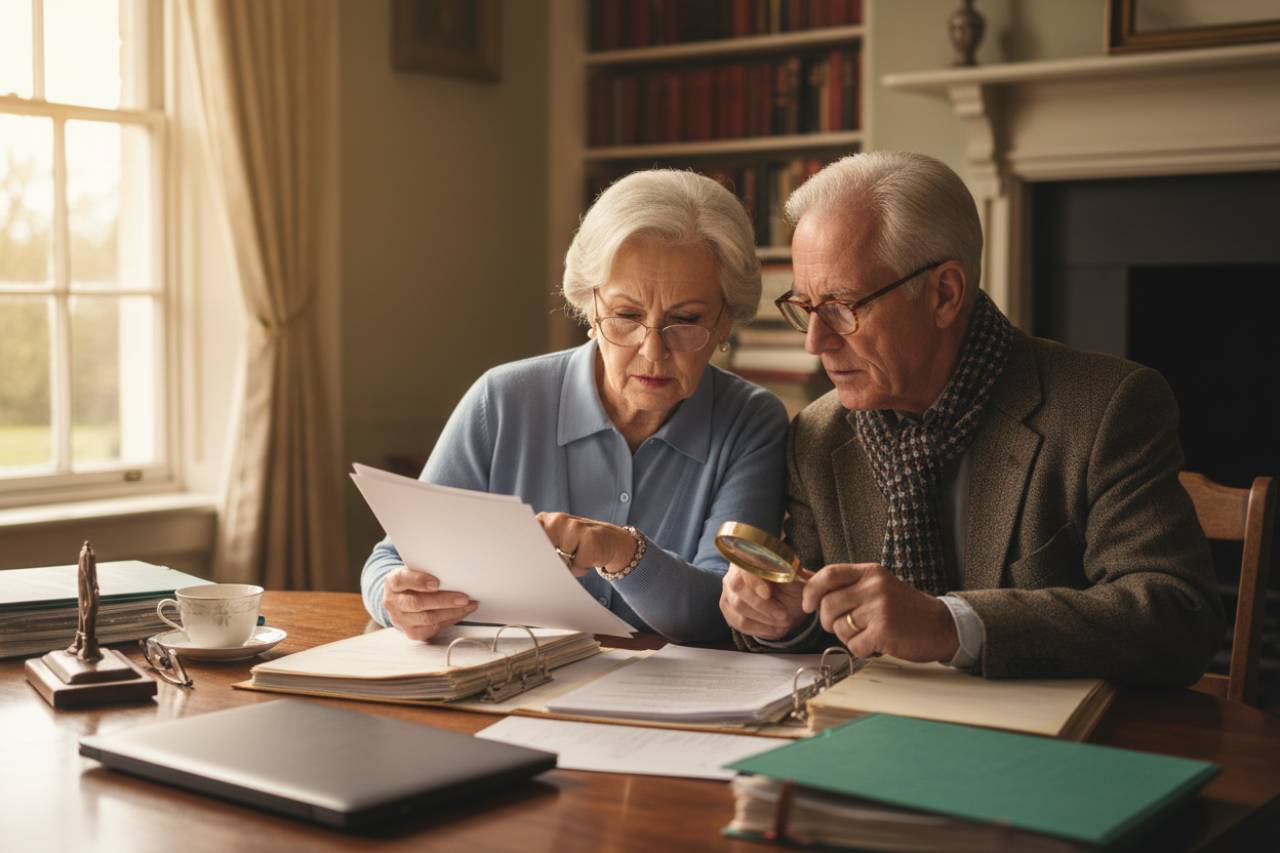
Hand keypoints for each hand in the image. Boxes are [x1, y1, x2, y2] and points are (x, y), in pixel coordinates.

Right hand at [382, 567, 477, 641]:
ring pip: (427, 619)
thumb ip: (428, 570)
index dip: (419, 581)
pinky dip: (450, 620)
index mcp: (392, 582)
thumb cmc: (414, 581)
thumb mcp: (415, 570)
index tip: (437, 583)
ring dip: (452, 612)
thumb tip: (453, 572)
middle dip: (444, 600)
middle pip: (417, 603)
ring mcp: (400, 620)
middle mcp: (393, 602)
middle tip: (464, 597)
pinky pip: (433, 629)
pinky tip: (461, 613)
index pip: (401, 580)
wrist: (402, 598)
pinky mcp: (411, 632)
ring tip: (469, 605)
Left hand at [536, 512, 636, 576]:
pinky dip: (582, 568)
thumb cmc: (577, 545)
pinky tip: (588, 557)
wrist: (609, 540)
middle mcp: (557, 520)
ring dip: (569, 567)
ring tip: (577, 556)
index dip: (526, 554)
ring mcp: (574, 527)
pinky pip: (578, 565)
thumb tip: (533, 569)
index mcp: (544, 521)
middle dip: (548, 564)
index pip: (526, 537)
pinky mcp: (590, 538)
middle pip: (542, 552)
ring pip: (562, 562)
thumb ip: (543, 551)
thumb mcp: (556, 545)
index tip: (525, 565)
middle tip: (560, 562)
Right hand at [719, 563, 806, 639]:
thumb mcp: (795, 579)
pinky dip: (759, 629)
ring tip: (783, 623)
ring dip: (764, 619)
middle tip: (784, 615)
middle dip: (762, 606)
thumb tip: (786, 571)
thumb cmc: (791, 588)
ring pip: (738, 607)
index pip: (744, 566)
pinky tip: (774, 629)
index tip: (768, 594)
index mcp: (750, 557)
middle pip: (737, 588)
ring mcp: (728, 591)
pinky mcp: (728, 609)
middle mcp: (734, 572)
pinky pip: (738, 622)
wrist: (788, 603)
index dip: (753, 580)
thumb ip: (788, 573)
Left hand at [802, 563, 958, 661]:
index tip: (807, 605)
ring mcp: (880, 608)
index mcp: (870, 572)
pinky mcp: (884, 630)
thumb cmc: (906, 609)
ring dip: (848, 637)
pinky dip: (862, 649)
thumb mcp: (879, 587)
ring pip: (839, 627)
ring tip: (867, 633)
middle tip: (844, 626)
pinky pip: (854, 645)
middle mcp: (874, 586)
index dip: (811, 591)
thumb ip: (849, 586)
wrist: (941, 625)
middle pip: (827, 605)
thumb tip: (810, 587)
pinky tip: (877, 644)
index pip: (828, 574)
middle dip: (828, 621)